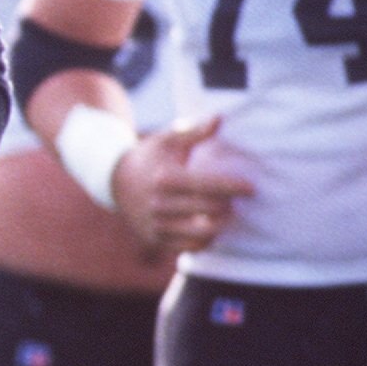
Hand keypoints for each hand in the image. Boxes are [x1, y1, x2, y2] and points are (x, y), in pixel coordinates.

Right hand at [112, 115, 255, 254]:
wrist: (115, 181)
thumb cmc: (150, 156)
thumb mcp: (168, 140)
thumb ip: (195, 132)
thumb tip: (219, 118)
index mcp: (165, 178)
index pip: (207, 185)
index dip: (233, 187)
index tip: (252, 188)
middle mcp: (159, 204)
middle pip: (210, 210)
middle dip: (229, 204)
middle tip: (237, 199)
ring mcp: (157, 225)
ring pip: (203, 233)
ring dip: (221, 223)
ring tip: (226, 212)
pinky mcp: (157, 239)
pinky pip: (191, 247)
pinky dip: (206, 239)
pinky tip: (210, 224)